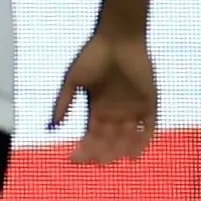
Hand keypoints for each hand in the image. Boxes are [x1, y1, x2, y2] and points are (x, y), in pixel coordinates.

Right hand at [52, 29, 160, 163]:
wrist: (118, 40)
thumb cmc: (92, 57)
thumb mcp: (72, 81)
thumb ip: (63, 103)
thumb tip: (51, 126)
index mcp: (98, 108)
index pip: (91, 135)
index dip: (83, 147)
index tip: (72, 158)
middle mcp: (116, 112)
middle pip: (109, 140)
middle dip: (101, 152)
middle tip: (95, 161)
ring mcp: (134, 109)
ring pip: (128, 137)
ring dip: (120, 150)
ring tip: (112, 159)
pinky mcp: (150, 103)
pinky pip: (149, 126)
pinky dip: (143, 140)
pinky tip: (135, 152)